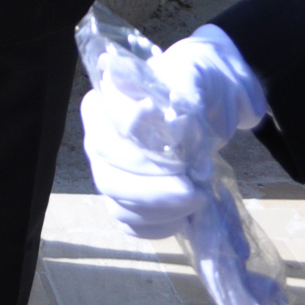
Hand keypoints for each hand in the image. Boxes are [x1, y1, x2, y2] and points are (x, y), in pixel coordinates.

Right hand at [80, 86, 207, 237]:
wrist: (208, 107)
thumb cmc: (192, 87)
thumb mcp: (190, 77)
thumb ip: (179, 89)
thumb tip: (170, 116)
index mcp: (102, 105)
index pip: (107, 139)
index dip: (139, 156)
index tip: (180, 155)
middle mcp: (96, 142)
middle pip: (108, 179)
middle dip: (153, 192)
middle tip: (194, 191)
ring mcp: (107, 174)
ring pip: (119, 206)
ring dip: (162, 212)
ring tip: (199, 199)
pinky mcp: (124, 202)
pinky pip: (131, 226)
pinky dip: (159, 227)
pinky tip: (186, 217)